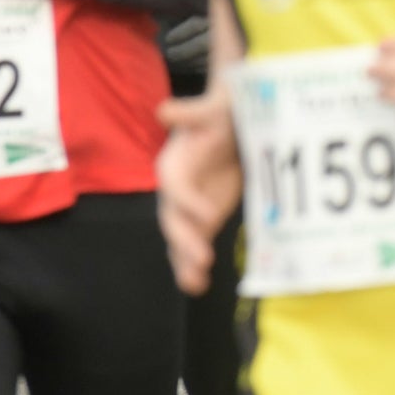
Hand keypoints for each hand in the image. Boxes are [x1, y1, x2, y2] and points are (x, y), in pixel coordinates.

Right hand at [155, 90, 240, 292]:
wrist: (230, 127)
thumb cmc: (218, 115)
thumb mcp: (210, 109)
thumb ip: (190, 113)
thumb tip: (165, 110)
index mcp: (173, 164)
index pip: (176, 186)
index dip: (188, 202)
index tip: (209, 216)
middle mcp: (174, 191)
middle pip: (174, 219)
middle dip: (185, 240)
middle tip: (202, 259)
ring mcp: (187, 210)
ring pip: (179, 240)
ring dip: (185, 263)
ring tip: (194, 284)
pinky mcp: (202, 220)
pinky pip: (193, 246)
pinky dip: (193, 266)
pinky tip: (198, 285)